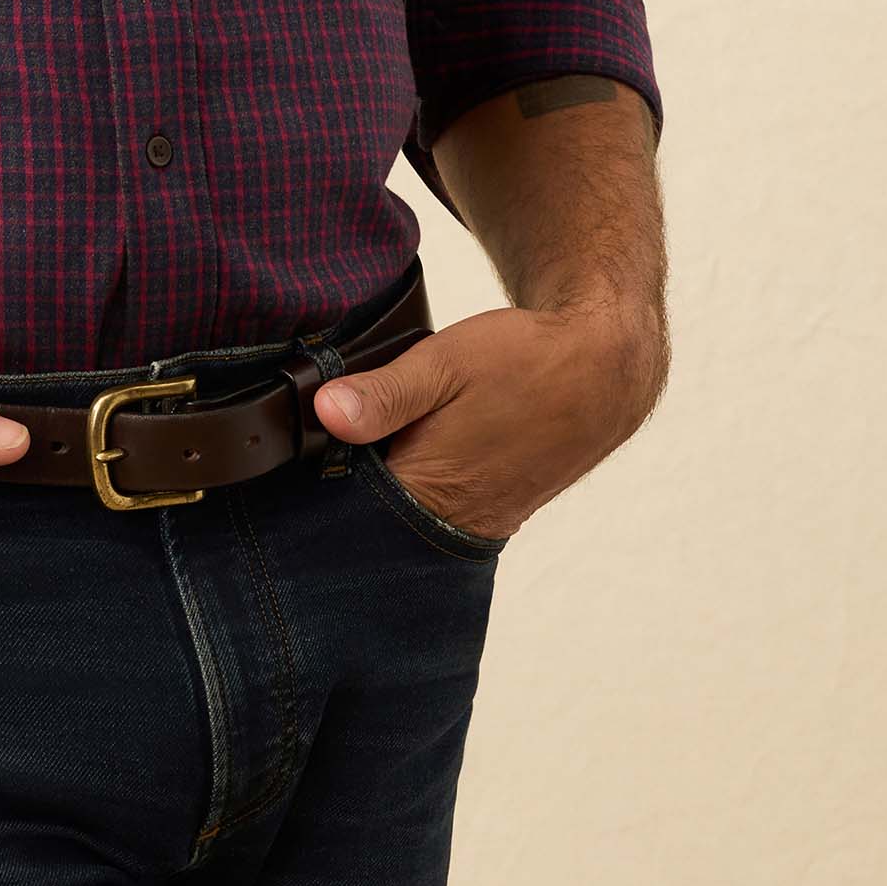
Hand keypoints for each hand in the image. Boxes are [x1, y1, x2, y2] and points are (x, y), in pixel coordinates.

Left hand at [311, 299, 668, 547]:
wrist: (604, 370)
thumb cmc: (526, 362)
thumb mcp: (445, 363)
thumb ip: (383, 393)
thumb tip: (324, 412)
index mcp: (428, 492)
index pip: (342, 513)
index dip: (311, 488)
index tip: (282, 461)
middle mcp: (449, 523)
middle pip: (366, 522)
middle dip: (339, 492)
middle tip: (320, 447)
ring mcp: (474, 522)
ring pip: (400, 516)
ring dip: (377, 488)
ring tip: (366, 445)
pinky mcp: (491, 512)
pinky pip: (433, 509)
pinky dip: (412, 486)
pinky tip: (406, 451)